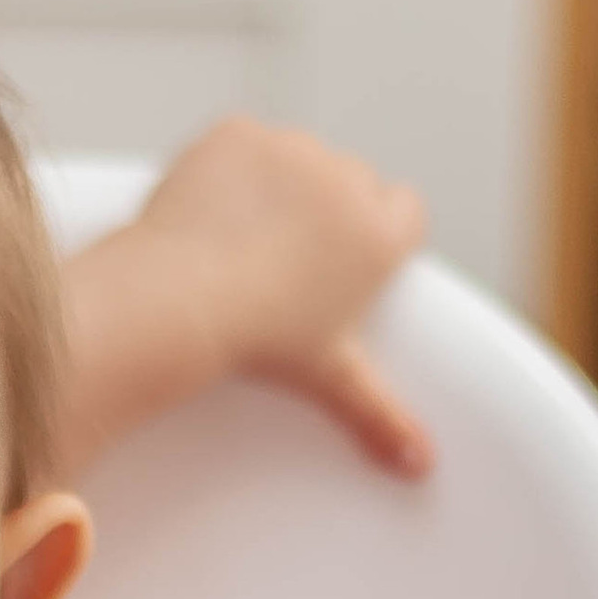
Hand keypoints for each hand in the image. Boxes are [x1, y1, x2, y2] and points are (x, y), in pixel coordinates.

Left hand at [57, 117, 432, 480]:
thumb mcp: (329, 379)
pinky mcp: (236, 134)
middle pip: (353, 180)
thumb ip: (382, 414)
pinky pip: (241, 142)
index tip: (345, 261)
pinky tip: (213, 210)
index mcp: (380, 233)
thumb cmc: (257, 342)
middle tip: (288, 259)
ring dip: (281, 182)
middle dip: (329, 209)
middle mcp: (344, 179)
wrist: (177, 300)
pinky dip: (229, 166)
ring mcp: (289, 150)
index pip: (406, 211)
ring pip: (298, 157)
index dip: (377, 235)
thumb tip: (419, 465)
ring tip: (245, 239)